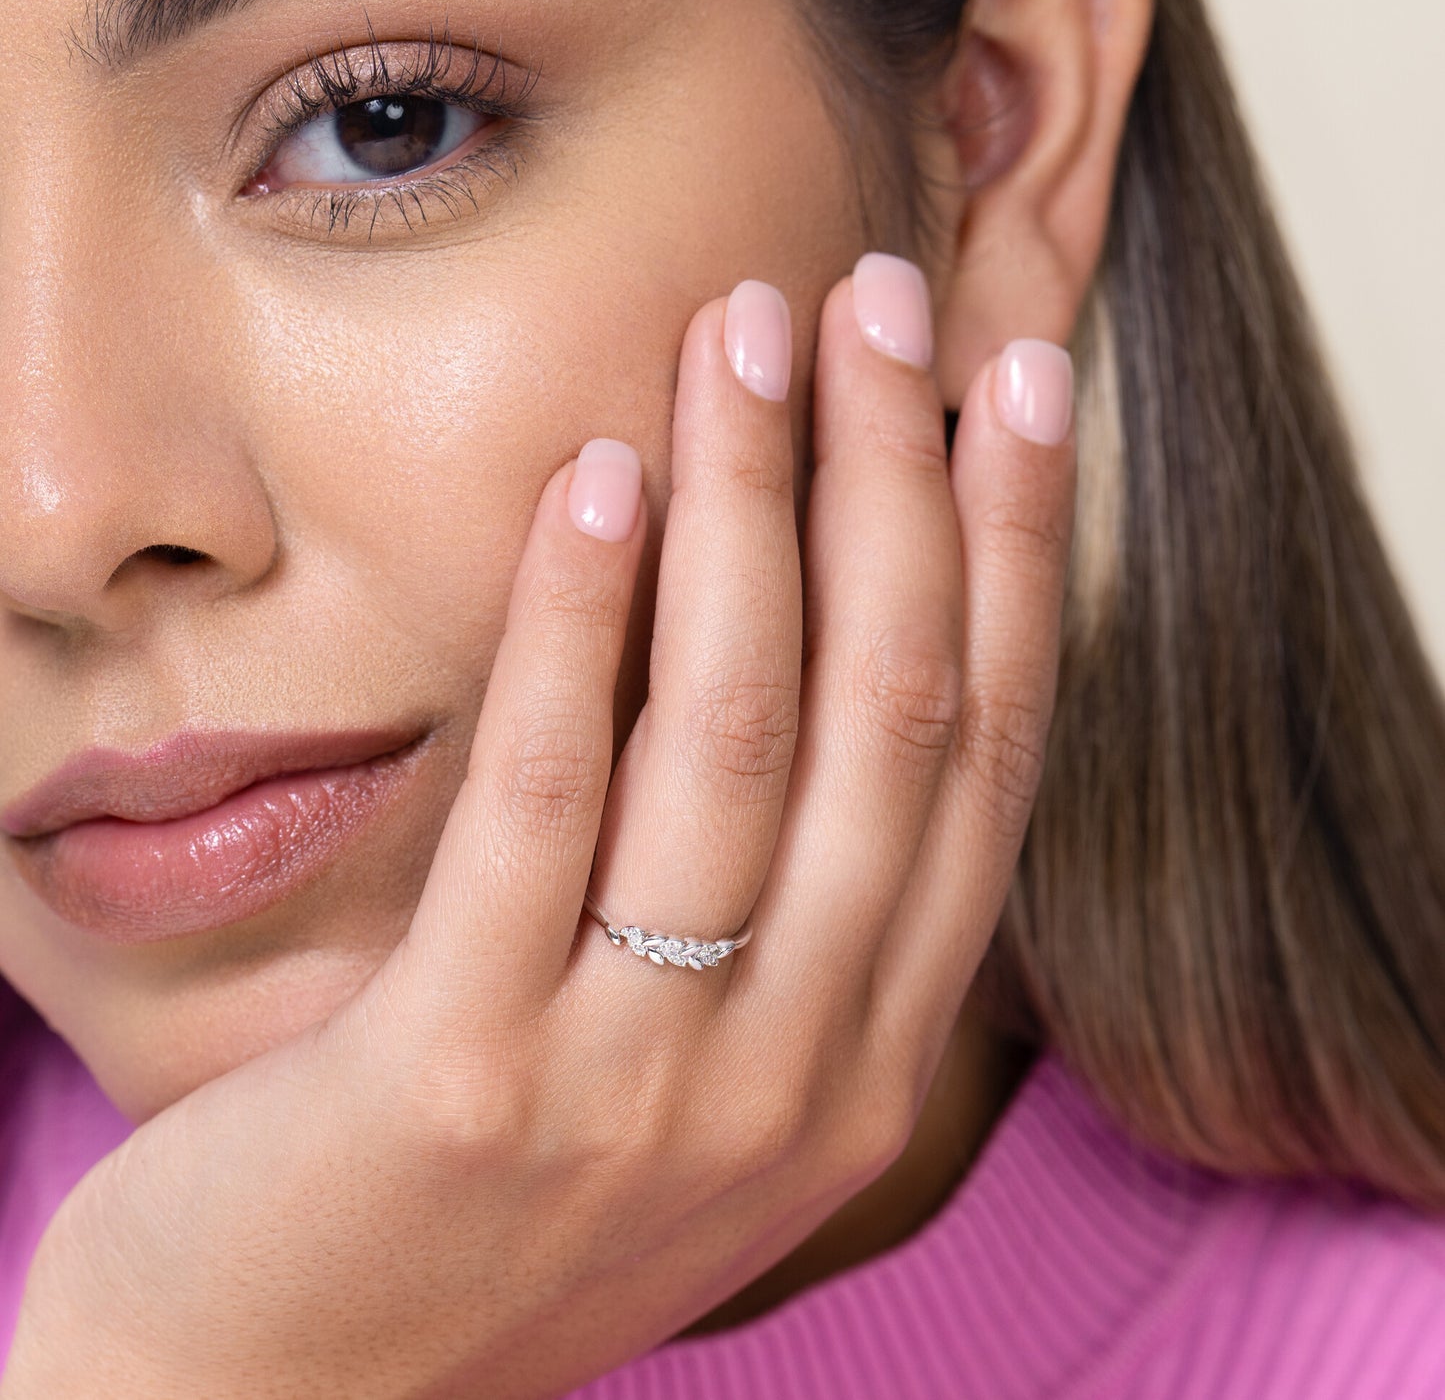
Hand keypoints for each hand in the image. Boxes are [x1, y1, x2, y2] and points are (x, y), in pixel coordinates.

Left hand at [1, 255, 1076, 1399]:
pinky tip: (602, 477)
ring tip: (744, 334)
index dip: (1014, 551)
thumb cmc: (494, 1199)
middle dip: (901, 479)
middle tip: (882, 300)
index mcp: (872, 1059)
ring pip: (740, 733)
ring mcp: (648, 1085)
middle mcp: (802, 1071)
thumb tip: (807, 646)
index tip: (1014, 384)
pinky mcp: (473, 1078)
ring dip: (756, 504)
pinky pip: (549, 798)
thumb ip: (773, 909)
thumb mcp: (688, 1073)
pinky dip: (582, 618)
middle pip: (892, 713)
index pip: (988, 760)